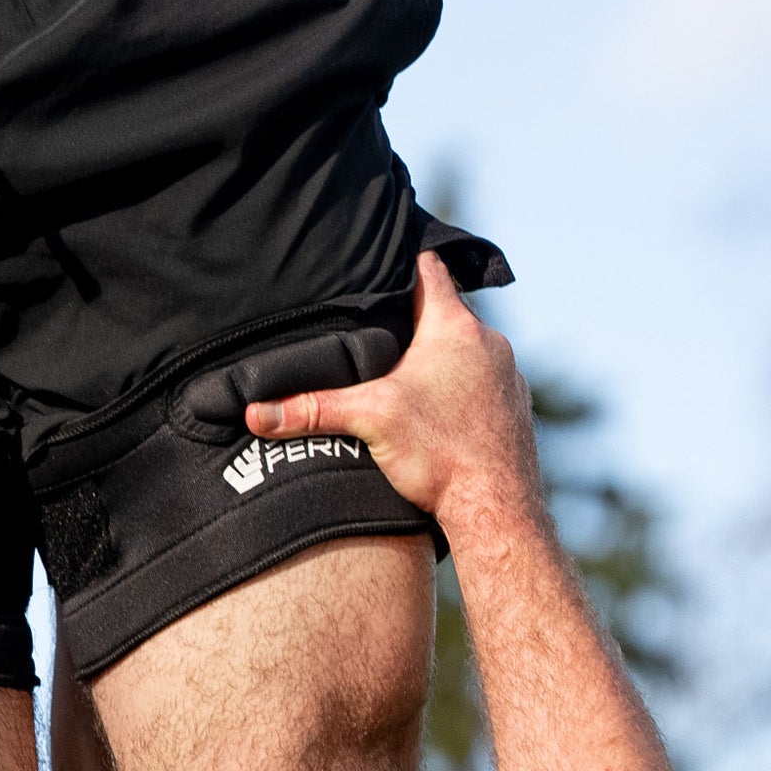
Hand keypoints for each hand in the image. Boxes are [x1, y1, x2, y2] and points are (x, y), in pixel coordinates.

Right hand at [245, 252, 540, 536]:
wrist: (497, 509)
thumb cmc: (440, 455)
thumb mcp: (367, 421)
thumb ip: (310, 410)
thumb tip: (255, 412)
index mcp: (453, 328)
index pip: (429, 271)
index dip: (403, 262)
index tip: (384, 261)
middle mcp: (490, 344)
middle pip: (446, 314)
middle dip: (414, 323)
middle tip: (379, 331)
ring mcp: (509, 378)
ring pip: (468, 352)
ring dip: (441, 360)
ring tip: (406, 377)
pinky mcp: (516, 410)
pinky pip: (484, 386)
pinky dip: (462, 391)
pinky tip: (438, 415)